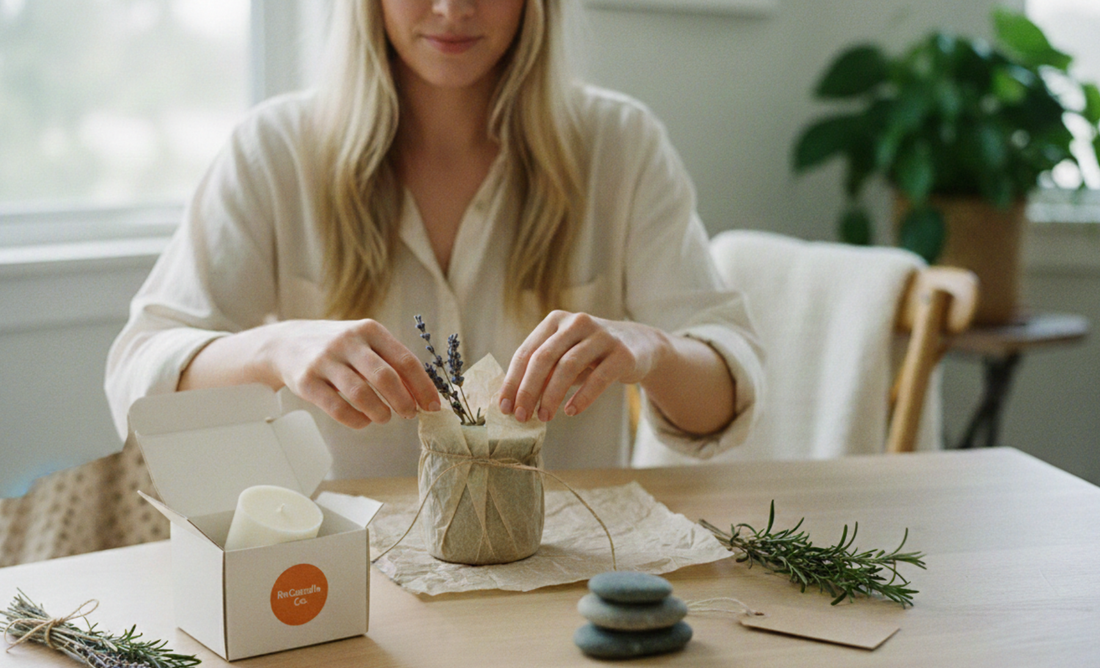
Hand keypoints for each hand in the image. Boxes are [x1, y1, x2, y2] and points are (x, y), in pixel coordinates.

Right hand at [263, 319, 440, 427]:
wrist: (286, 343)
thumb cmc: (338, 347)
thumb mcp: (365, 343)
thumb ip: (392, 363)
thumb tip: (423, 395)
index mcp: (370, 330)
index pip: (406, 361)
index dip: (423, 387)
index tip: (433, 406)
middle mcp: (347, 341)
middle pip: (385, 378)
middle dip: (404, 402)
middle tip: (409, 414)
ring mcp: (325, 360)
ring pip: (361, 394)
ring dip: (380, 412)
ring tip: (384, 417)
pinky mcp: (306, 381)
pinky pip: (337, 408)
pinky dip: (356, 420)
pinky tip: (364, 421)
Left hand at [498, 311, 667, 422]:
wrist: (640, 346)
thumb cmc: (591, 356)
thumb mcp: (564, 359)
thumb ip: (542, 373)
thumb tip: (515, 401)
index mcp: (556, 321)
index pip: (526, 352)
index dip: (513, 381)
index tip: (504, 407)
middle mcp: (577, 322)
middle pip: (544, 357)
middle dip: (528, 389)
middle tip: (521, 416)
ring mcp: (601, 335)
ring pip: (568, 366)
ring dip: (552, 395)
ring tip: (544, 417)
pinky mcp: (622, 353)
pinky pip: (599, 377)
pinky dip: (582, 397)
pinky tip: (571, 411)